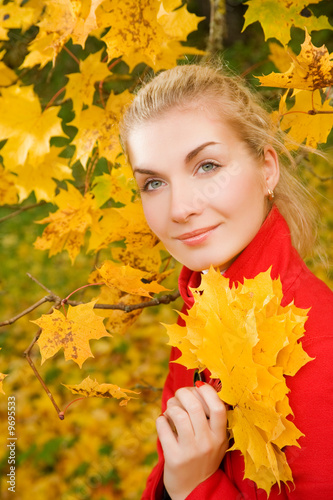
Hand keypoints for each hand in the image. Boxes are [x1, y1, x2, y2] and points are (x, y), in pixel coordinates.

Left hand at [156, 383, 228, 499]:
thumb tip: (198, 386)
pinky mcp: (174, 458)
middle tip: (179, 395)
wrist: (192, 490)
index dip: (207, 391)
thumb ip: (211, 418)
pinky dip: (161, 419)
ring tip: (171, 411)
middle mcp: (208, 443)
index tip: (197, 386)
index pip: (218, 407)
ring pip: (179, 415)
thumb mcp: (216, 441)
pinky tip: (163, 422)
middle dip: (183, 393)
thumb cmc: (203, 457)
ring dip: (171, 406)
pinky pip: (163, 427)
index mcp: (220, 436)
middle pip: (195, 406)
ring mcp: (191, 452)